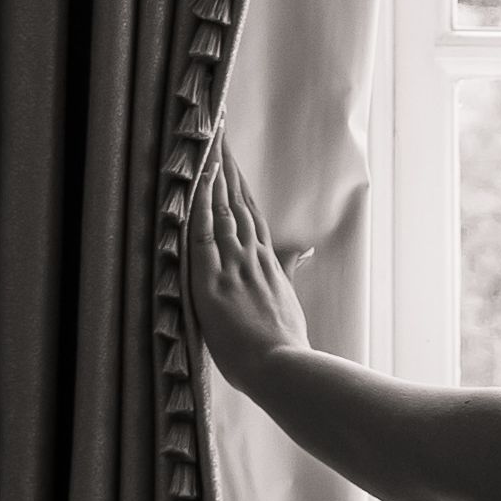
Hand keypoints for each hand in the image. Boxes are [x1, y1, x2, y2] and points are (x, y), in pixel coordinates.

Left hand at [186, 141, 309, 393]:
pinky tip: (198, 178)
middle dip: (228, 167)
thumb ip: (289, 270)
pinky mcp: (213, 279)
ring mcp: (234, 265)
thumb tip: (301, 248)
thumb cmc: (285, 345)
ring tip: (209, 141)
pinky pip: (203, 232)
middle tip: (219, 132)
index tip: (234, 161)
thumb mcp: (289, 302)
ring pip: (223, 208)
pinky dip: (201, 202)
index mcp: (267, 264)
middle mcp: (251, 257)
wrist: (283, 368)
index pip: (251, 216)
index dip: (241, 186)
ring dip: (215, 173)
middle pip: (237, 202)